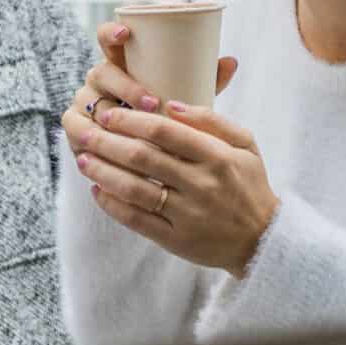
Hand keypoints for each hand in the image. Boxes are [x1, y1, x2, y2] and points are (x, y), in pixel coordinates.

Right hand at [62, 20, 239, 155]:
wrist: (143, 155)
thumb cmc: (165, 116)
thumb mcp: (183, 95)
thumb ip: (205, 79)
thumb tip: (232, 61)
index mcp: (121, 62)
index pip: (107, 38)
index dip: (112, 32)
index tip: (126, 33)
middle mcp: (98, 79)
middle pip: (101, 72)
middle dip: (126, 87)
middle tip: (154, 102)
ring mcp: (84, 104)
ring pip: (92, 104)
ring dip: (112, 116)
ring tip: (133, 129)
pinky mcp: (75, 130)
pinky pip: (76, 132)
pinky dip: (87, 138)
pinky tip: (101, 145)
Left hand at [65, 24, 272, 275]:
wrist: (262, 239)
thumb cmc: (249, 184)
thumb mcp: (245, 144)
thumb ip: (212, 120)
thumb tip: (172, 104)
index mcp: (217, 156)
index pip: (165, 132)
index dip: (132, 121)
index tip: (111, 113)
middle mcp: (201, 184)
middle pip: (143, 158)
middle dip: (107, 142)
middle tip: (85, 131)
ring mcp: (187, 215)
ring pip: (134, 190)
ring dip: (103, 173)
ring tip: (83, 159)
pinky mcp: (176, 240)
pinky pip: (137, 221)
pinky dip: (113, 206)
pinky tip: (98, 191)